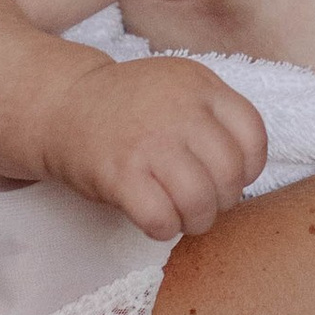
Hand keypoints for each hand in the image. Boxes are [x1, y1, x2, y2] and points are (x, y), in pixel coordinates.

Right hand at [51, 55, 268, 241]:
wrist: (62, 105)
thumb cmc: (127, 109)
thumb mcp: (177, 89)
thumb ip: (212, 116)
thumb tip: (243, 173)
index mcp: (199, 85)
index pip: (252, 134)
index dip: (249, 168)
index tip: (229, 177)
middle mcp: (179, 110)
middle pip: (229, 174)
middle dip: (223, 201)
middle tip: (203, 204)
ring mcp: (149, 141)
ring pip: (200, 200)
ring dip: (196, 221)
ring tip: (183, 218)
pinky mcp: (120, 174)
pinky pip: (161, 218)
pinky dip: (164, 229)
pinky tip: (155, 221)